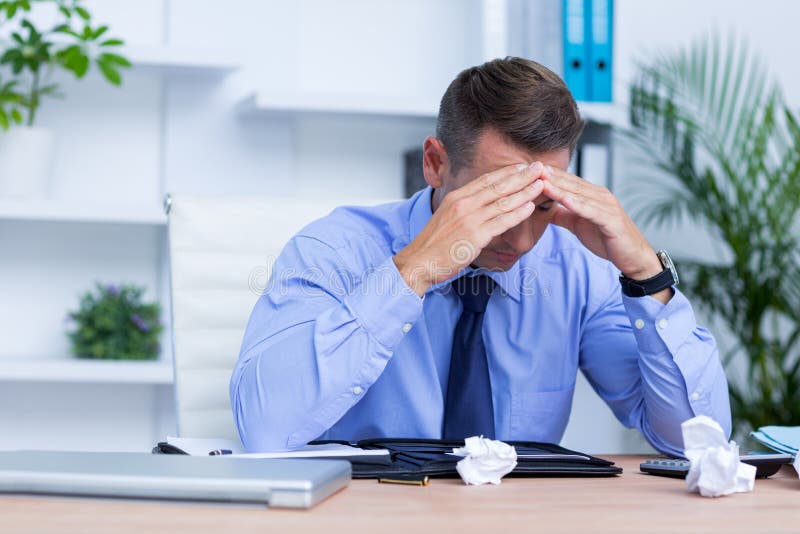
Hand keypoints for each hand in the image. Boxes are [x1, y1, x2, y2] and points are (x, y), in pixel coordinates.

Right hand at [394, 162, 545, 295]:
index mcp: (455, 198)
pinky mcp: (474, 236)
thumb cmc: (433, 245)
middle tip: (539, 167)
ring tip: (541, 184)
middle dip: (521, 176)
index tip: (522, 166)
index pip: (485, 180)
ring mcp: (469, 219)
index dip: (506, 172)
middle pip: (497, 187)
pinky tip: (530, 208)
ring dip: (524, 192)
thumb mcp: (446, 218)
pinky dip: (517, 214)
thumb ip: (463, 209)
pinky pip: (501, 222)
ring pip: (502, 202)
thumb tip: (480, 206)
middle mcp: (463, 204)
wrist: (419, 261)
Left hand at [540, 166, 671, 302]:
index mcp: (591, 195)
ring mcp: (607, 206)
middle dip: (551, 176)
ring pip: (579, 194)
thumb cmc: (606, 239)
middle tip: (532, 168)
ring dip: (560, 187)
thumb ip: (563, 214)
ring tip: (542, 180)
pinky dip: (578, 204)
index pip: (567, 182)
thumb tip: (544, 208)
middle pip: (571, 183)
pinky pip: (592, 210)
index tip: (529, 169)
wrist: (632, 257)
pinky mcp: (611, 220)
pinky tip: (564, 200)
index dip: (549, 175)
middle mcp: (600, 195)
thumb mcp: (578, 224)